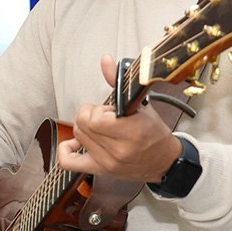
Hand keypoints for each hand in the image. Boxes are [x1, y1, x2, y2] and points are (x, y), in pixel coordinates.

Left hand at [56, 55, 182, 182]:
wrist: (165, 162)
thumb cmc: (154, 133)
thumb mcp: (141, 104)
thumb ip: (118, 81)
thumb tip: (105, 60)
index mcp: (131, 132)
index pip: (94, 118)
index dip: (99, 109)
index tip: (110, 110)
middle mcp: (117, 150)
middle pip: (82, 124)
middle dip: (91, 115)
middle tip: (106, 117)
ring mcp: (107, 162)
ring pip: (77, 135)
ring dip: (86, 127)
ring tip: (101, 128)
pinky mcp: (100, 170)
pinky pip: (69, 162)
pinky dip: (66, 150)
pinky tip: (76, 142)